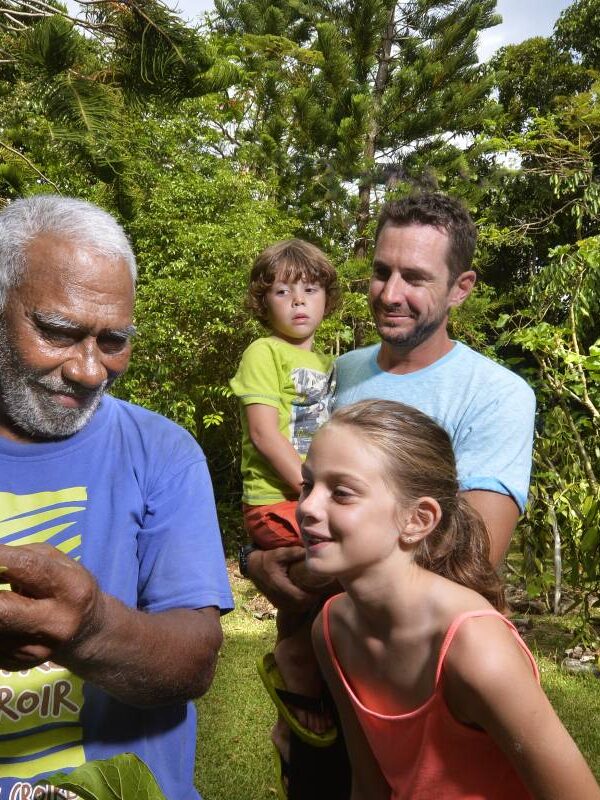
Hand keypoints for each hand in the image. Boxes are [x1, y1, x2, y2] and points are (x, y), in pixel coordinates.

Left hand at [0, 543, 100, 669]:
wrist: (87, 634)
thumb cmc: (69, 587)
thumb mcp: (58, 562)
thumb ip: (23, 557)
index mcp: (71, 589)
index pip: (28, 567)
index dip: (1, 558)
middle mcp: (55, 623)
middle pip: (2, 609)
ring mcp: (36, 650)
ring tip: (5, 601)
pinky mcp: (17, 665)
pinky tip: (5, 619)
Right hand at [246, 546, 314, 610]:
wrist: (254, 567)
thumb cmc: (268, 559)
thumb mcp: (280, 553)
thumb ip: (294, 552)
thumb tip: (309, 551)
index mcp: (279, 585)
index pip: (299, 597)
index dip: (311, 596)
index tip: (320, 588)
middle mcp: (277, 596)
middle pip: (300, 605)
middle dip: (311, 600)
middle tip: (320, 590)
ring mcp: (276, 602)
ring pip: (296, 609)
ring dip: (306, 603)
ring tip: (314, 593)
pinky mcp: (276, 603)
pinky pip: (292, 609)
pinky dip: (300, 605)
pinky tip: (305, 596)